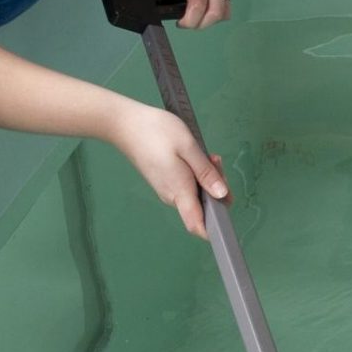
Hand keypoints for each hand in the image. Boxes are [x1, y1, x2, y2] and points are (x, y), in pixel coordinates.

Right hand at [109, 101, 228, 238]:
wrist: (126, 124)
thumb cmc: (156, 132)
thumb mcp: (188, 147)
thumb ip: (206, 173)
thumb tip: (221, 195)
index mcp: (180, 192)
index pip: (197, 226)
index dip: (214, 227)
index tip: (226, 207)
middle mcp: (172, 197)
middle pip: (202, 207)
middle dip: (217, 188)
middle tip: (215, 162)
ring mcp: (167, 190)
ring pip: (196, 194)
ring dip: (207, 178)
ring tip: (205, 155)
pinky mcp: (164, 181)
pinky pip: (186, 185)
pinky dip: (196, 174)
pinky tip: (195, 156)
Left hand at [149, 0, 230, 27]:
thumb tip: (163, 15)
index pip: (199, 7)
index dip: (189, 22)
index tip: (179, 23)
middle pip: (216, 13)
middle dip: (201, 24)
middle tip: (187, 22)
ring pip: (225, 11)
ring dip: (211, 19)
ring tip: (196, 16)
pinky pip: (226, 3)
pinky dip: (217, 11)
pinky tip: (204, 9)